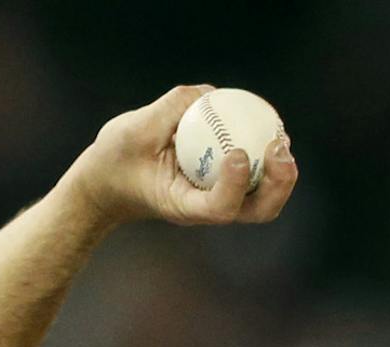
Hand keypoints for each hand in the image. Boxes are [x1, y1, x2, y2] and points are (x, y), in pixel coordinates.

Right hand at [62, 84, 297, 232]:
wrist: (107, 181)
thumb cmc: (113, 160)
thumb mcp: (130, 130)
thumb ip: (171, 108)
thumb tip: (211, 94)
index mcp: (181, 205)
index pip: (219, 208)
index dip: (236, 184)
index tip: (235, 152)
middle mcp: (206, 207)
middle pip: (258, 209)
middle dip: (278, 183)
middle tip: (277, 147)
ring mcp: (218, 197)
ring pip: (265, 196)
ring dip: (281, 170)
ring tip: (280, 137)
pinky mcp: (223, 182)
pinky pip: (258, 172)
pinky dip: (267, 150)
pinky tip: (268, 125)